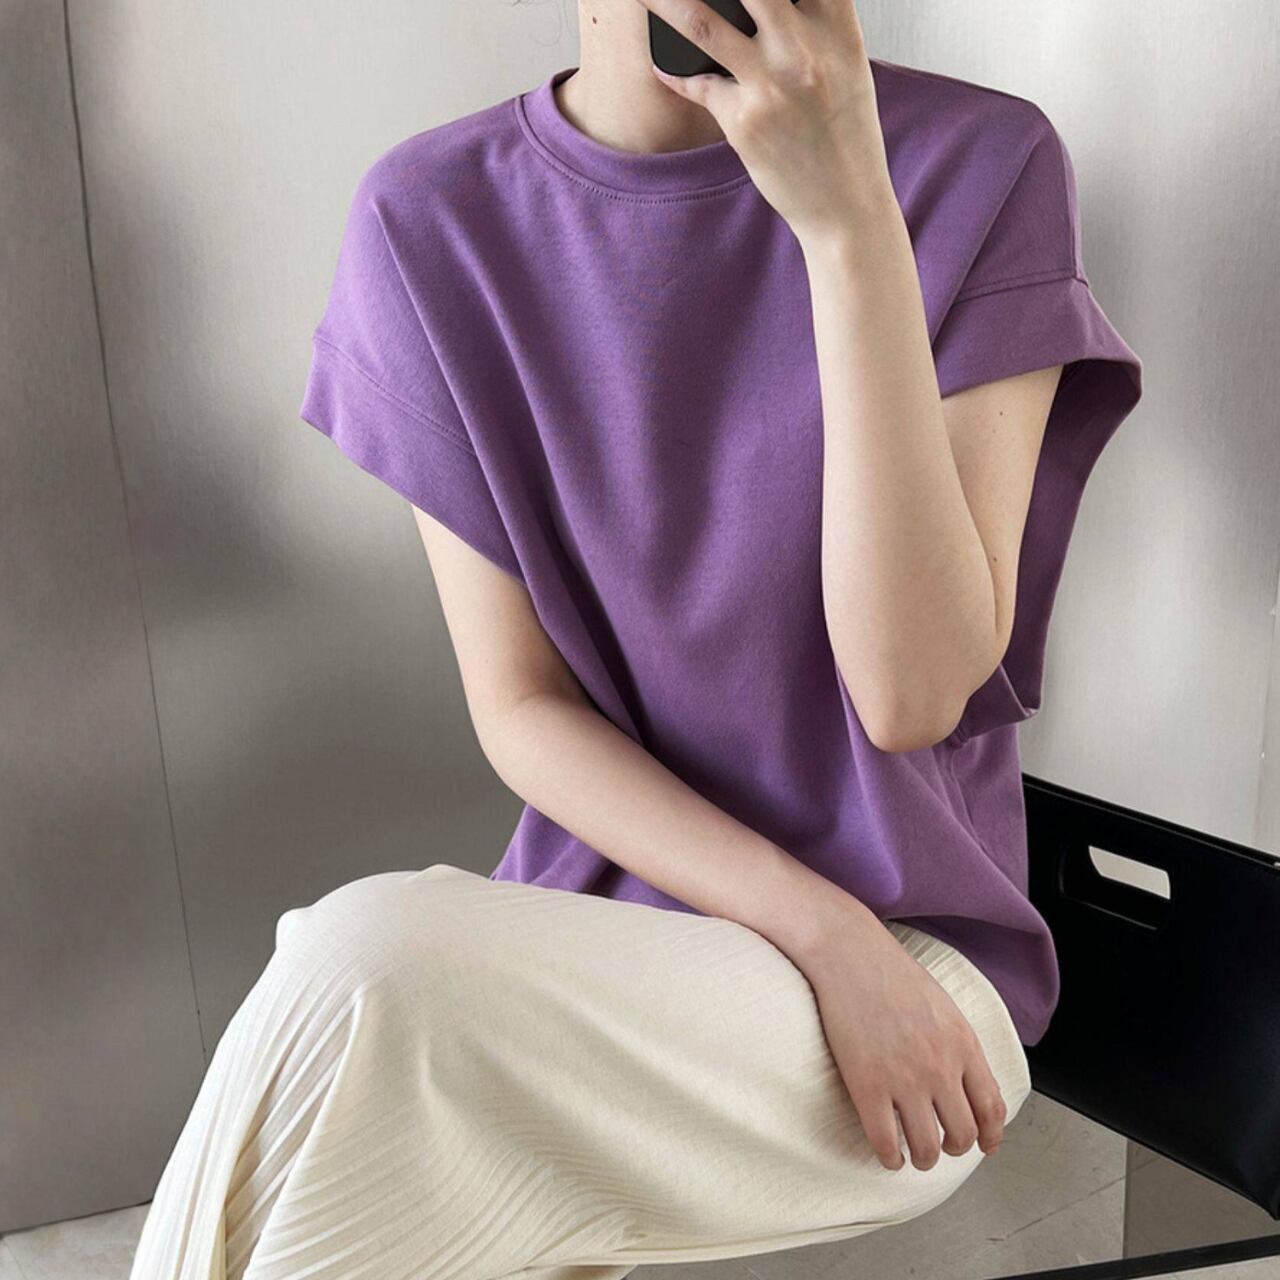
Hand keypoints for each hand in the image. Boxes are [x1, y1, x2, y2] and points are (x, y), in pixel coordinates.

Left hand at [636, 0, 893, 242]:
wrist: (846, 205)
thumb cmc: (846, 139)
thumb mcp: (847, 68)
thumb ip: (818, 26)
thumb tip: (774, 7)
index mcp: (838, 28)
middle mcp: (804, 49)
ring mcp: (771, 84)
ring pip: (701, 22)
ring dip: (664, 3)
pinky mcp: (743, 121)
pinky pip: (694, 82)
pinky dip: (673, 70)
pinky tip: (661, 63)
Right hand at [798, 913, 1009, 1170]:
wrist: (849, 954)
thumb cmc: (891, 972)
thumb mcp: (943, 1005)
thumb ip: (958, 1043)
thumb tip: (965, 1077)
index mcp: (963, 1045)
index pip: (991, 1108)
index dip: (990, 1135)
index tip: (984, 1145)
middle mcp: (940, 1068)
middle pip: (962, 1134)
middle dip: (954, 1148)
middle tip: (941, 1145)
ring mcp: (904, 1079)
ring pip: (927, 1147)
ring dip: (923, 1159)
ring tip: (914, 1155)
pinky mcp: (867, 1086)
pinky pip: (885, 1142)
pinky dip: (890, 1159)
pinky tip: (887, 1155)